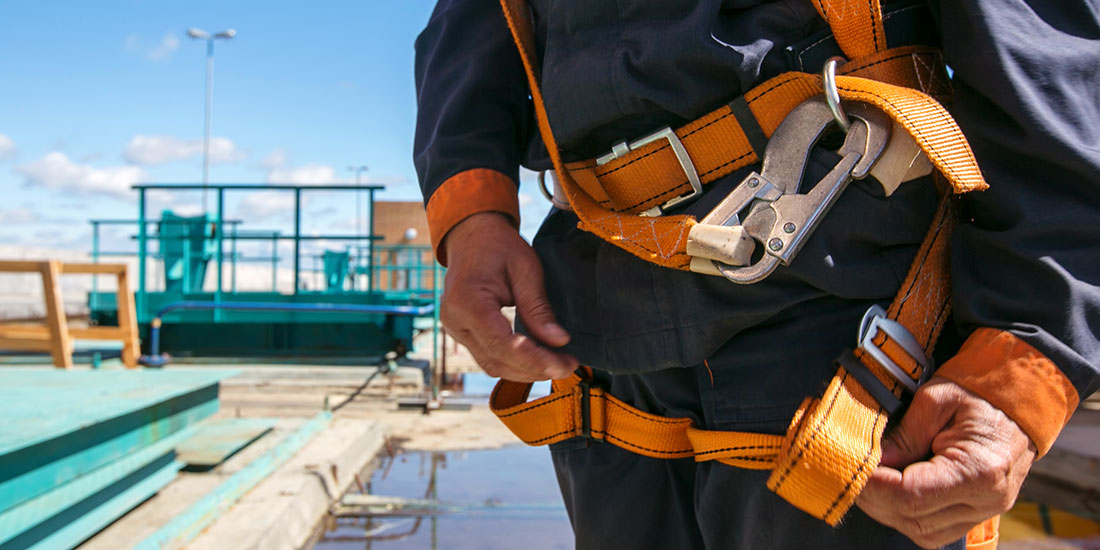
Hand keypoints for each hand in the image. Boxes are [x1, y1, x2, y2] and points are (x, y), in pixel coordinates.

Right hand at [440, 212, 576, 381]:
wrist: (471, 235)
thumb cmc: (498, 246)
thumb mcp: (526, 269)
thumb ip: (539, 308)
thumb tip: (559, 341)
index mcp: (467, 301)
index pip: (503, 345)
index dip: (535, 360)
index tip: (564, 364)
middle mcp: (454, 320)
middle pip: (496, 360)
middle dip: (535, 369)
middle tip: (568, 366)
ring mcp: (454, 329)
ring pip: (491, 364)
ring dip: (526, 370)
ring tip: (557, 364)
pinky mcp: (461, 333)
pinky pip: (488, 356)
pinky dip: (514, 362)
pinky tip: (538, 359)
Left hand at [856, 378, 1035, 548]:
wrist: (1021, 400)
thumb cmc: (980, 393)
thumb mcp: (936, 399)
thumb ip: (904, 434)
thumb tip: (872, 460)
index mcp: (979, 470)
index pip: (911, 495)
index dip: (873, 485)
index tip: (849, 466)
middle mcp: (986, 500)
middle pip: (913, 518)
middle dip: (874, 497)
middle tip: (851, 471)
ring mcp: (985, 511)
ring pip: (921, 531)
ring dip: (887, 509)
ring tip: (869, 479)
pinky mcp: (978, 514)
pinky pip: (933, 529)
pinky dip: (905, 515)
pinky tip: (891, 491)